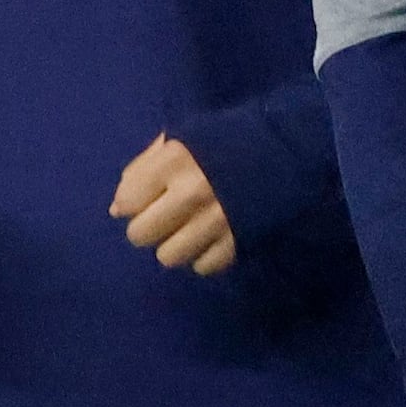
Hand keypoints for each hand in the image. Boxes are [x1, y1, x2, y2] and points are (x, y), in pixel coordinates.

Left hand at [111, 132, 237, 274]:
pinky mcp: (241, 240)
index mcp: (173, 162)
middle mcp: (191, 192)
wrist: (288, 145)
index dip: (133, 202)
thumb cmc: (224, 140)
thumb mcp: (180, 140)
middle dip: (149, 227)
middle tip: (167, 217)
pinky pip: (205, 266)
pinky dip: (205, 257)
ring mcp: (217, 220)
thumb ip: (143, 168)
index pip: (126, 202)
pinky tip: (212, 238)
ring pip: (169, 257)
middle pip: (140, 235)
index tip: (148, 197)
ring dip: (175, 245)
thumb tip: (117, 209)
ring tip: (189, 229)